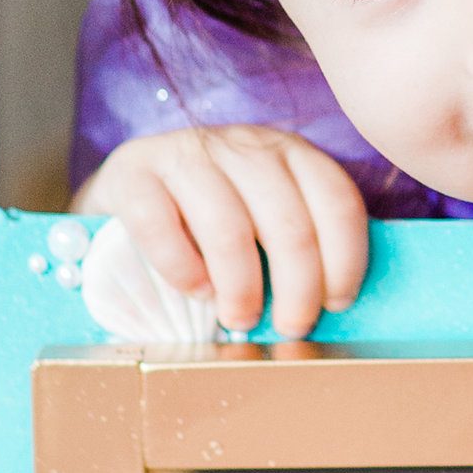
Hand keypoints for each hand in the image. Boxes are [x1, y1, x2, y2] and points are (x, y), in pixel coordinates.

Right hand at [70, 125, 371, 340]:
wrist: (127, 188)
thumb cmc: (209, 218)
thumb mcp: (263, 216)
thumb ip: (297, 245)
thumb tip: (333, 307)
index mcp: (290, 152)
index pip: (336, 201)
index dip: (345, 259)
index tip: (337, 303)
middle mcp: (244, 145)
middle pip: (288, 222)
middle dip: (297, 286)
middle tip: (291, 327)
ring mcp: (186, 154)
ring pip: (229, 227)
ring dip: (241, 285)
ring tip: (240, 318)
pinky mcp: (133, 172)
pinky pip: (161, 225)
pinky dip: (182, 269)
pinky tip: (196, 292)